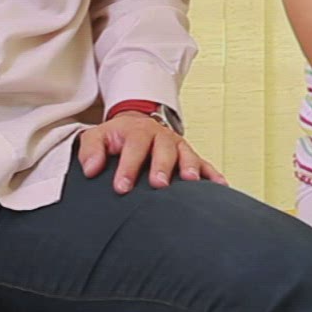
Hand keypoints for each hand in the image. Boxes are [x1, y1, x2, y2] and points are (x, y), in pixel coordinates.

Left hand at [78, 111, 226, 193]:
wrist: (137, 124)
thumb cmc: (116, 137)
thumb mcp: (97, 136)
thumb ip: (90, 150)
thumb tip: (90, 169)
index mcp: (137, 131)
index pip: (133, 147)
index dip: (128, 167)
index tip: (121, 187)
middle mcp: (160, 137)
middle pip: (163, 149)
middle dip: (162, 166)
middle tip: (158, 184)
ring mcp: (178, 146)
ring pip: (187, 154)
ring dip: (190, 167)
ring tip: (192, 182)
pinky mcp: (190, 156)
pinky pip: (204, 164)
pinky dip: (213, 174)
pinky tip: (221, 186)